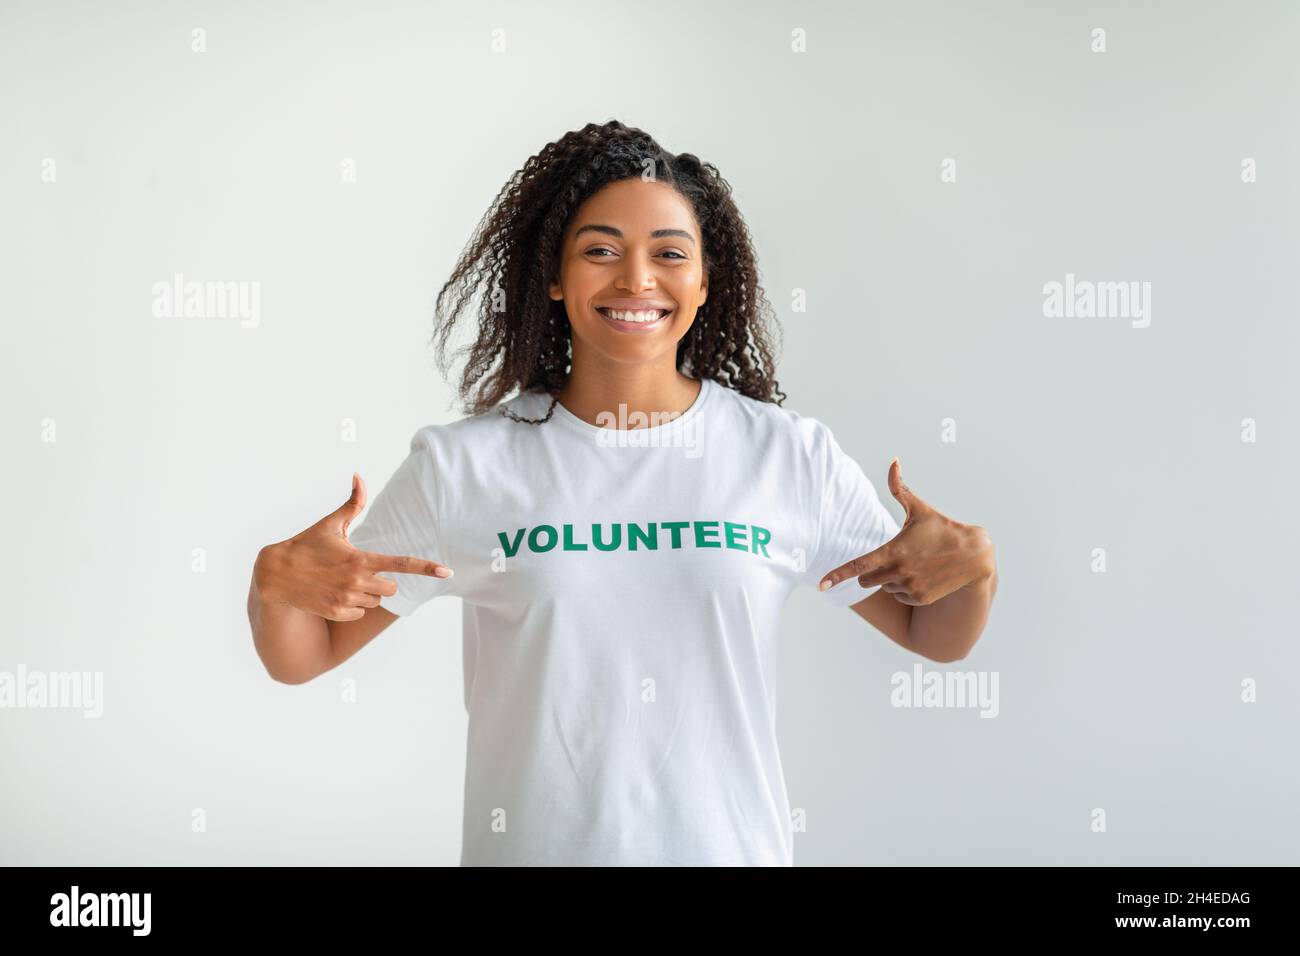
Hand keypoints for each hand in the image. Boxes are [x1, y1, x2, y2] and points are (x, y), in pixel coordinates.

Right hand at [253, 473, 452, 621]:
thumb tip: (359, 475)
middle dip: (381, 581)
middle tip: (358, 571)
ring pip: (375, 601)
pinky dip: (352, 606)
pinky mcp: (337, 613)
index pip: (401, 563)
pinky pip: (360, 613)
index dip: (426, 567)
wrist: (275, 575)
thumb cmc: (306, 546)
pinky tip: (334, 594)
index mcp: (360, 559)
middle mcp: (357, 582)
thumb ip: (353, 503)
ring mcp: (346, 600)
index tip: (448, 572)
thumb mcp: (330, 524)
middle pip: (391, 588)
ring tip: (340, 582)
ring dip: (365, 594)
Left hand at [819, 457, 993, 605]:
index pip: (859, 565)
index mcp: (894, 550)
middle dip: (870, 571)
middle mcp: (900, 571)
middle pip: (866, 580)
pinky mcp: (920, 599)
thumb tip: (893, 462)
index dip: (837, 574)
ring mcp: (911, 587)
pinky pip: (899, 597)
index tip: (821, 584)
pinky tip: (921, 575)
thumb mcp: (920, 509)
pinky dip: (904, 589)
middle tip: (893, 557)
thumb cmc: (942, 528)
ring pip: (883, 588)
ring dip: (890, 579)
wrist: (974, 555)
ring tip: (914, 564)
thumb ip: (899, 489)